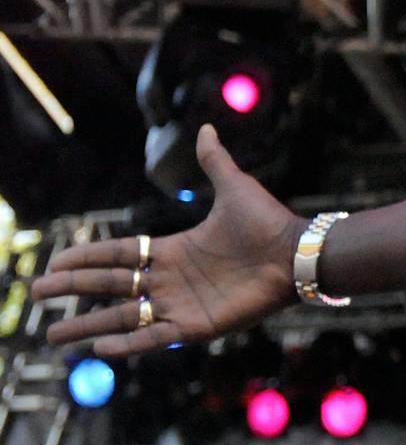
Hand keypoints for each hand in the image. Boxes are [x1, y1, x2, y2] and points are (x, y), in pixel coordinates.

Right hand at [30, 125, 303, 357]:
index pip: (119, 255)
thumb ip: (215, 161)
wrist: (297, 253)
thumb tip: (206, 128)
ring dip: (88, 326)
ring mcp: (180, 303)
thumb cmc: (268, 222)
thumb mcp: (235, 188)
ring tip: (53, 336)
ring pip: (122, 317)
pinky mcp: (196, 325)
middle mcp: (170, 279)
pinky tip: (99, 348)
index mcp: (174, 250)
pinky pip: (154, 337)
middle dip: (74, 289)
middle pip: (110, 285)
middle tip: (38, 291)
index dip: (87, 258)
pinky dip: (127, 344)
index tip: (56, 261)